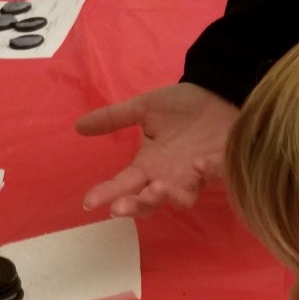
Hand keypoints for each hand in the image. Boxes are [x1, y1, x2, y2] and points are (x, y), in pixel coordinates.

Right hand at [77, 83, 239, 217]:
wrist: (218, 93)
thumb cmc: (182, 107)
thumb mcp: (144, 108)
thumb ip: (114, 118)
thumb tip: (78, 126)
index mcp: (149, 165)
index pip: (123, 185)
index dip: (106, 194)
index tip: (89, 202)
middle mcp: (169, 177)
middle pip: (150, 202)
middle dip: (136, 205)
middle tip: (121, 206)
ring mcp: (195, 176)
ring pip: (181, 199)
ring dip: (169, 196)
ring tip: (158, 186)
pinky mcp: (220, 167)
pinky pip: (215, 176)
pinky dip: (208, 173)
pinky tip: (199, 164)